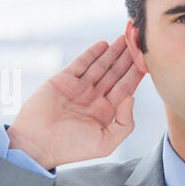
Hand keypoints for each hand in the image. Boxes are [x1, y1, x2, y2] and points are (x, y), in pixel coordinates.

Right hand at [7, 35, 144, 169]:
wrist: (37, 143)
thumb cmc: (69, 148)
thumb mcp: (105, 143)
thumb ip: (124, 123)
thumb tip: (131, 98)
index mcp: (104, 113)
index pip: (124, 88)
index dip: (136, 74)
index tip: (147, 59)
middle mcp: (92, 98)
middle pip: (114, 73)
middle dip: (127, 58)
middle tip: (138, 41)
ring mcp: (77, 88)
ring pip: (99, 65)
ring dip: (113, 52)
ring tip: (124, 38)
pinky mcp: (62, 80)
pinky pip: (80, 63)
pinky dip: (92, 53)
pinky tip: (104, 44)